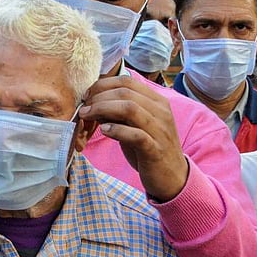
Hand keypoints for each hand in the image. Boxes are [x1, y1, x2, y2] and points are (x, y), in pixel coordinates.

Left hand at [79, 75, 187, 201]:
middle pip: (125, 93)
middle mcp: (161, 112)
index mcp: (156, 102)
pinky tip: (104, 131)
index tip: (88, 95)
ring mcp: (160, 130)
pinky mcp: (155, 149)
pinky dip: (117, 130)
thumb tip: (93, 102)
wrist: (172, 175)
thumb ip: (119, 112)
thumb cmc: (148, 147)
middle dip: (99, 97)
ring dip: (102, 109)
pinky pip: (136, 134)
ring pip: (130, 109)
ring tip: (87, 116)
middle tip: (84, 108)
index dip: (103, 85)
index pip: (127, 81)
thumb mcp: (134, 124)